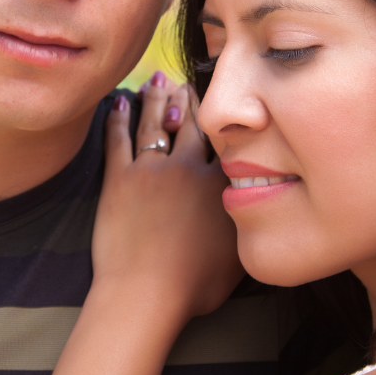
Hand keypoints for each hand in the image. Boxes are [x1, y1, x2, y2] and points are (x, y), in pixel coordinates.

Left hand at [94, 76, 243, 324]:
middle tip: (187, 82)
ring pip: (155, 123)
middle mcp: (187, 168)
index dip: (224, 119)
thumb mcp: (240, 257)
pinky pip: (118, 139)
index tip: (225, 103)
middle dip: (190, 99)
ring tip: (159, 81)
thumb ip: (248, 224)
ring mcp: (150, 170)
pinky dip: (117, 118)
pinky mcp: (118, 179)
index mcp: (219, 185)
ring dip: (157, 99)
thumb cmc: (195, 285)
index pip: (226, 141)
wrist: (146, 293)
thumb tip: (258, 207)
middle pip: (191, 123)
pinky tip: (119, 102)